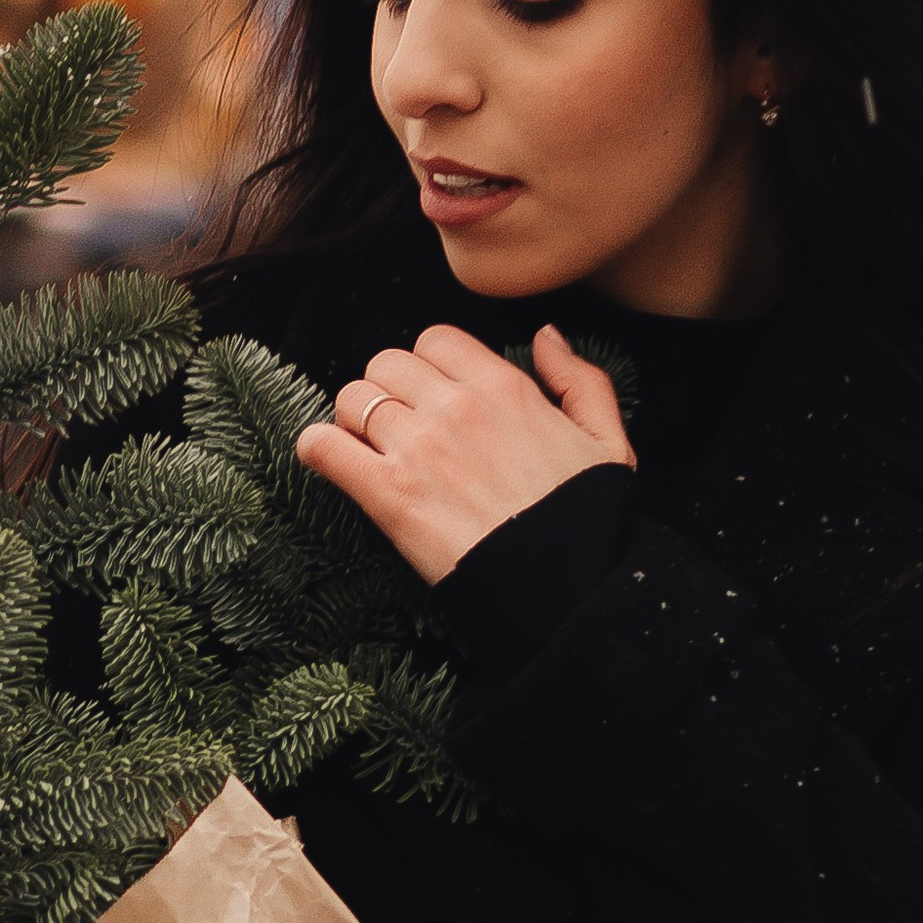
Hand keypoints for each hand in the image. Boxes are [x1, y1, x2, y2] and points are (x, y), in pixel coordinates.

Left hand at [293, 321, 633, 584]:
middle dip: (388, 389)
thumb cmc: (587, 518)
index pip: (435, 341)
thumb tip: (546, 336)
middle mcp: (455, 407)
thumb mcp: (605, 440)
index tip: (431, 394)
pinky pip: (325, 447)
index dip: (427, 365)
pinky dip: (316, 448)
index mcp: (504, 387)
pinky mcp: (388, 494)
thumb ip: (578, 380)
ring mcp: (417, 448)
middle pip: (386, 364)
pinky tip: (325, 457)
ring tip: (368, 447)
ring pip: (353, 399)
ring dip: (353, 419)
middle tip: (398, 425)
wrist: (568, 586)